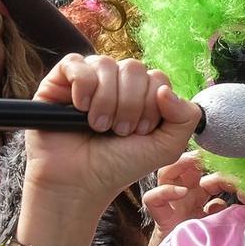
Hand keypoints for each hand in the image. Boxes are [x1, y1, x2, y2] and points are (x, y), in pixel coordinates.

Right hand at [21, 55, 201, 241]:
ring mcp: (89, 79)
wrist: (79, 182)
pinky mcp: (60, 81)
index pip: (157, 79)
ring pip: (107, 65)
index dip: (151, 106)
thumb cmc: (119, 166)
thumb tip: (166, 89)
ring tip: (99, 127)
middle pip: (134, 68)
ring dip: (106, 101)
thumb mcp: (165, 148)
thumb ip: (185, 118)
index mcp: (142, 95)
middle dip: (130, 105)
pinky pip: (76, 63)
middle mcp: (117, 83)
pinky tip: (80, 108)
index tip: (139, 133)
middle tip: (118, 132)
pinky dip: (82, 86)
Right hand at [141, 151, 232, 235]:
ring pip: (167, 174)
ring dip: (180, 163)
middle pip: (186, 167)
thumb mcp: (228, 224)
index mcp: (203, 197)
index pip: (209, 173)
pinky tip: (182, 192)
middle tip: (213, 152)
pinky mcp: (161, 218)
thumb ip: (237, 212)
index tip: (238, 169)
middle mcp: (186, 198)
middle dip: (199, 156)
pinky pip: (153, 199)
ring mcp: (173, 206)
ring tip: (195, 160)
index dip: (222, 169)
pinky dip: (165, 192)